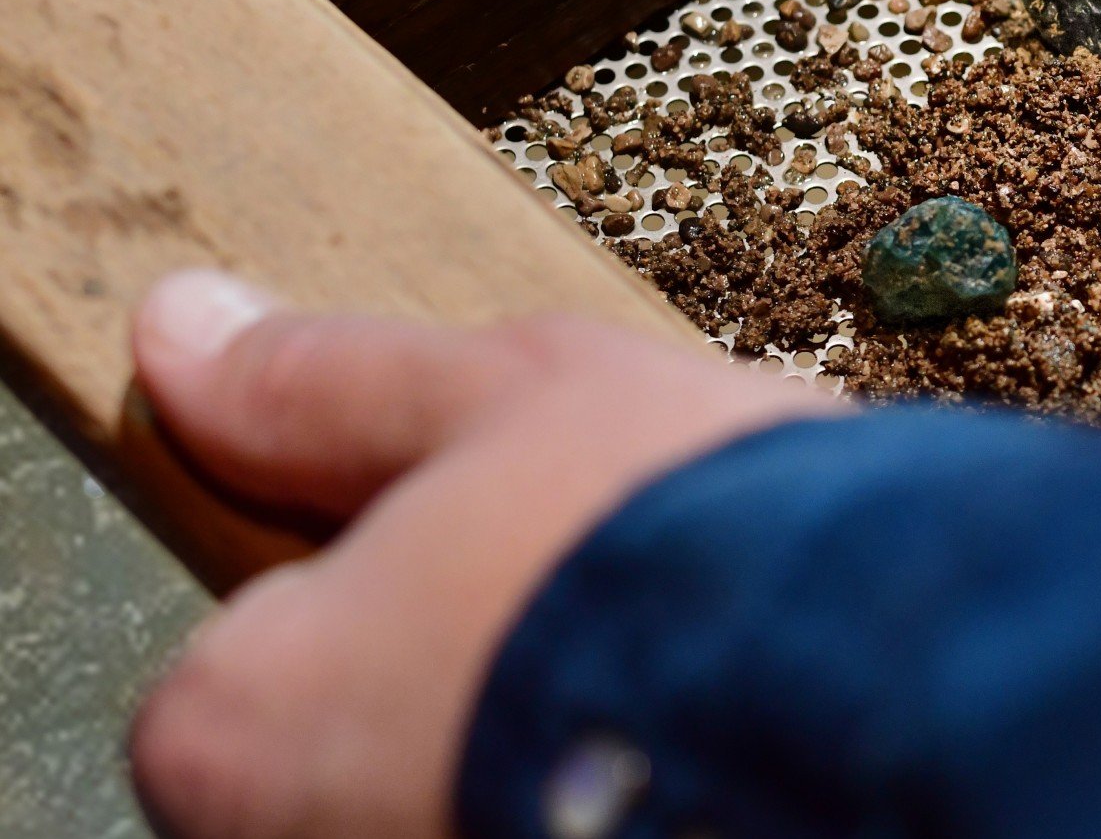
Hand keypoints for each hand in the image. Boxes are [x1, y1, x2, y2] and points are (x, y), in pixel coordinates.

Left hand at [126, 270, 837, 838]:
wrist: (896, 672)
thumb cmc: (677, 538)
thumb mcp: (504, 394)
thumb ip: (327, 381)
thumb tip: (186, 329)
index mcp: (241, 728)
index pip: (247, 654)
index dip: (380, 574)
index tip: (487, 539)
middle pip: (356, 744)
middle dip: (462, 667)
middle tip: (594, 595)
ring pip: (467, 783)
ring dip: (548, 733)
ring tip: (681, 662)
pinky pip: (579, 818)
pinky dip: (633, 792)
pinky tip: (716, 739)